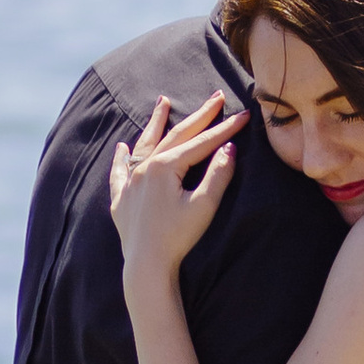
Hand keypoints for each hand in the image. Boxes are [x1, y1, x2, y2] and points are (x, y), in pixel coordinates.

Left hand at [110, 93, 246, 285]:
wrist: (146, 266)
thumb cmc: (178, 238)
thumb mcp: (204, 206)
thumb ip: (218, 175)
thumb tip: (230, 149)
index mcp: (165, 167)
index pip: (201, 142)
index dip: (225, 129)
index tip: (243, 115)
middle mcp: (144, 168)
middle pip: (176, 136)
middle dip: (199, 116)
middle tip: (216, 97)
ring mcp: (131, 183)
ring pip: (144, 145)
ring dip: (156, 123)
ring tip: (162, 102)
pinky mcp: (121, 200)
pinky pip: (119, 172)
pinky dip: (121, 158)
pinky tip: (121, 147)